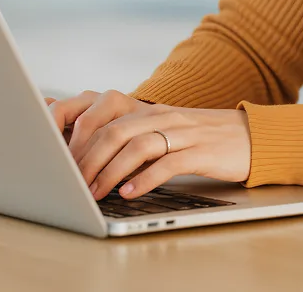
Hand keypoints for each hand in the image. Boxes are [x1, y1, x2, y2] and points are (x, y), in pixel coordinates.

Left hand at [44, 89, 251, 200]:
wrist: (247, 136)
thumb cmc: (197, 138)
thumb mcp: (159, 130)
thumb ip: (124, 133)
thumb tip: (80, 144)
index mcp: (147, 109)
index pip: (100, 109)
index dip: (74, 131)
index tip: (55, 155)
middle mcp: (162, 115)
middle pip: (114, 129)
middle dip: (87, 158)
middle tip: (70, 183)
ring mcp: (183, 131)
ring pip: (137, 144)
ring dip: (110, 171)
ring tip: (94, 193)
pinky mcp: (201, 150)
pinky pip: (169, 162)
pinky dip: (146, 179)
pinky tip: (130, 193)